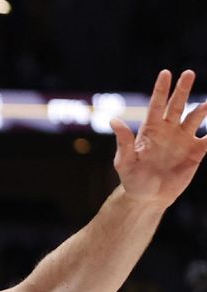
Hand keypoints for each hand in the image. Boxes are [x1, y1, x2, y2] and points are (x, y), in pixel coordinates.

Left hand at [110, 69, 206, 207]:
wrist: (148, 197)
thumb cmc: (132, 179)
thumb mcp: (124, 162)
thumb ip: (123, 141)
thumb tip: (113, 120)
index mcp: (150, 130)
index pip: (156, 105)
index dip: (161, 89)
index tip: (166, 73)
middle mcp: (168, 131)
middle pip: (177, 106)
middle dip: (183, 90)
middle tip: (189, 73)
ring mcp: (183, 140)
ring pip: (196, 118)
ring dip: (202, 109)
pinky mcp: (196, 152)